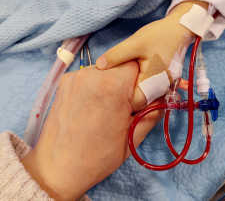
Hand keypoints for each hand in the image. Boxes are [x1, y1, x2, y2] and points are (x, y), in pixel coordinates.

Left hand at [22, 62, 162, 200]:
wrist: (58, 166)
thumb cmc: (97, 156)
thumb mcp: (133, 137)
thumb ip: (152, 112)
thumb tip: (160, 98)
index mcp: (111, 86)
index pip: (138, 65)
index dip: (142, 81)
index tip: (138, 99)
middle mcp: (91, 75)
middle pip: (121, 66)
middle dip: (127, 82)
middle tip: (122, 105)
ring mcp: (75, 76)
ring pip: (105, 70)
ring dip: (110, 84)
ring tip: (104, 107)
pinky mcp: (64, 81)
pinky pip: (90, 76)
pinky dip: (95, 85)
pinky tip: (91, 105)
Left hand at [96, 1, 207, 110]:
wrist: (178, 29)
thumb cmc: (159, 35)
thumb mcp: (135, 43)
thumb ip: (116, 55)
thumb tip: (99, 66)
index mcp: (155, 81)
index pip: (136, 102)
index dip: (122, 101)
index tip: (109, 93)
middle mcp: (162, 87)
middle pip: (141, 102)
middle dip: (127, 97)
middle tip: (113, 88)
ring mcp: (164, 86)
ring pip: (145, 96)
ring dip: (133, 91)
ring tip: (121, 83)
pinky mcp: (164, 81)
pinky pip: (150, 89)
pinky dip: (140, 86)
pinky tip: (133, 78)